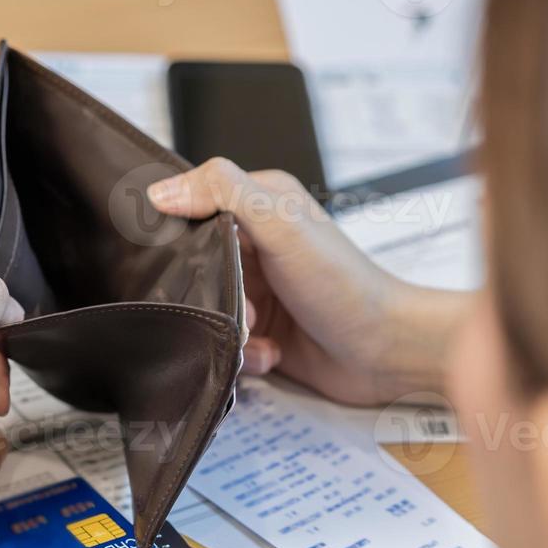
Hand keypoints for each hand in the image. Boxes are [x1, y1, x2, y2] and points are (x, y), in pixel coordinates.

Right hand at [147, 158, 449, 405]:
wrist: (385, 350)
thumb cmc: (343, 283)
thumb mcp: (282, 225)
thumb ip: (224, 193)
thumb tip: (162, 191)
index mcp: (259, 206)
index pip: (195, 206)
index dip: (181, 235)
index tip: (182, 259)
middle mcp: (258, 247)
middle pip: (194, 266)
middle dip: (207, 294)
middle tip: (238, 306)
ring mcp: (259, 292)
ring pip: (208, 311)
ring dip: (229, 329)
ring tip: (259, 333)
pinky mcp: (263, 335)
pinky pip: (228, 345)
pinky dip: (246, 355)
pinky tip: (273, 354)